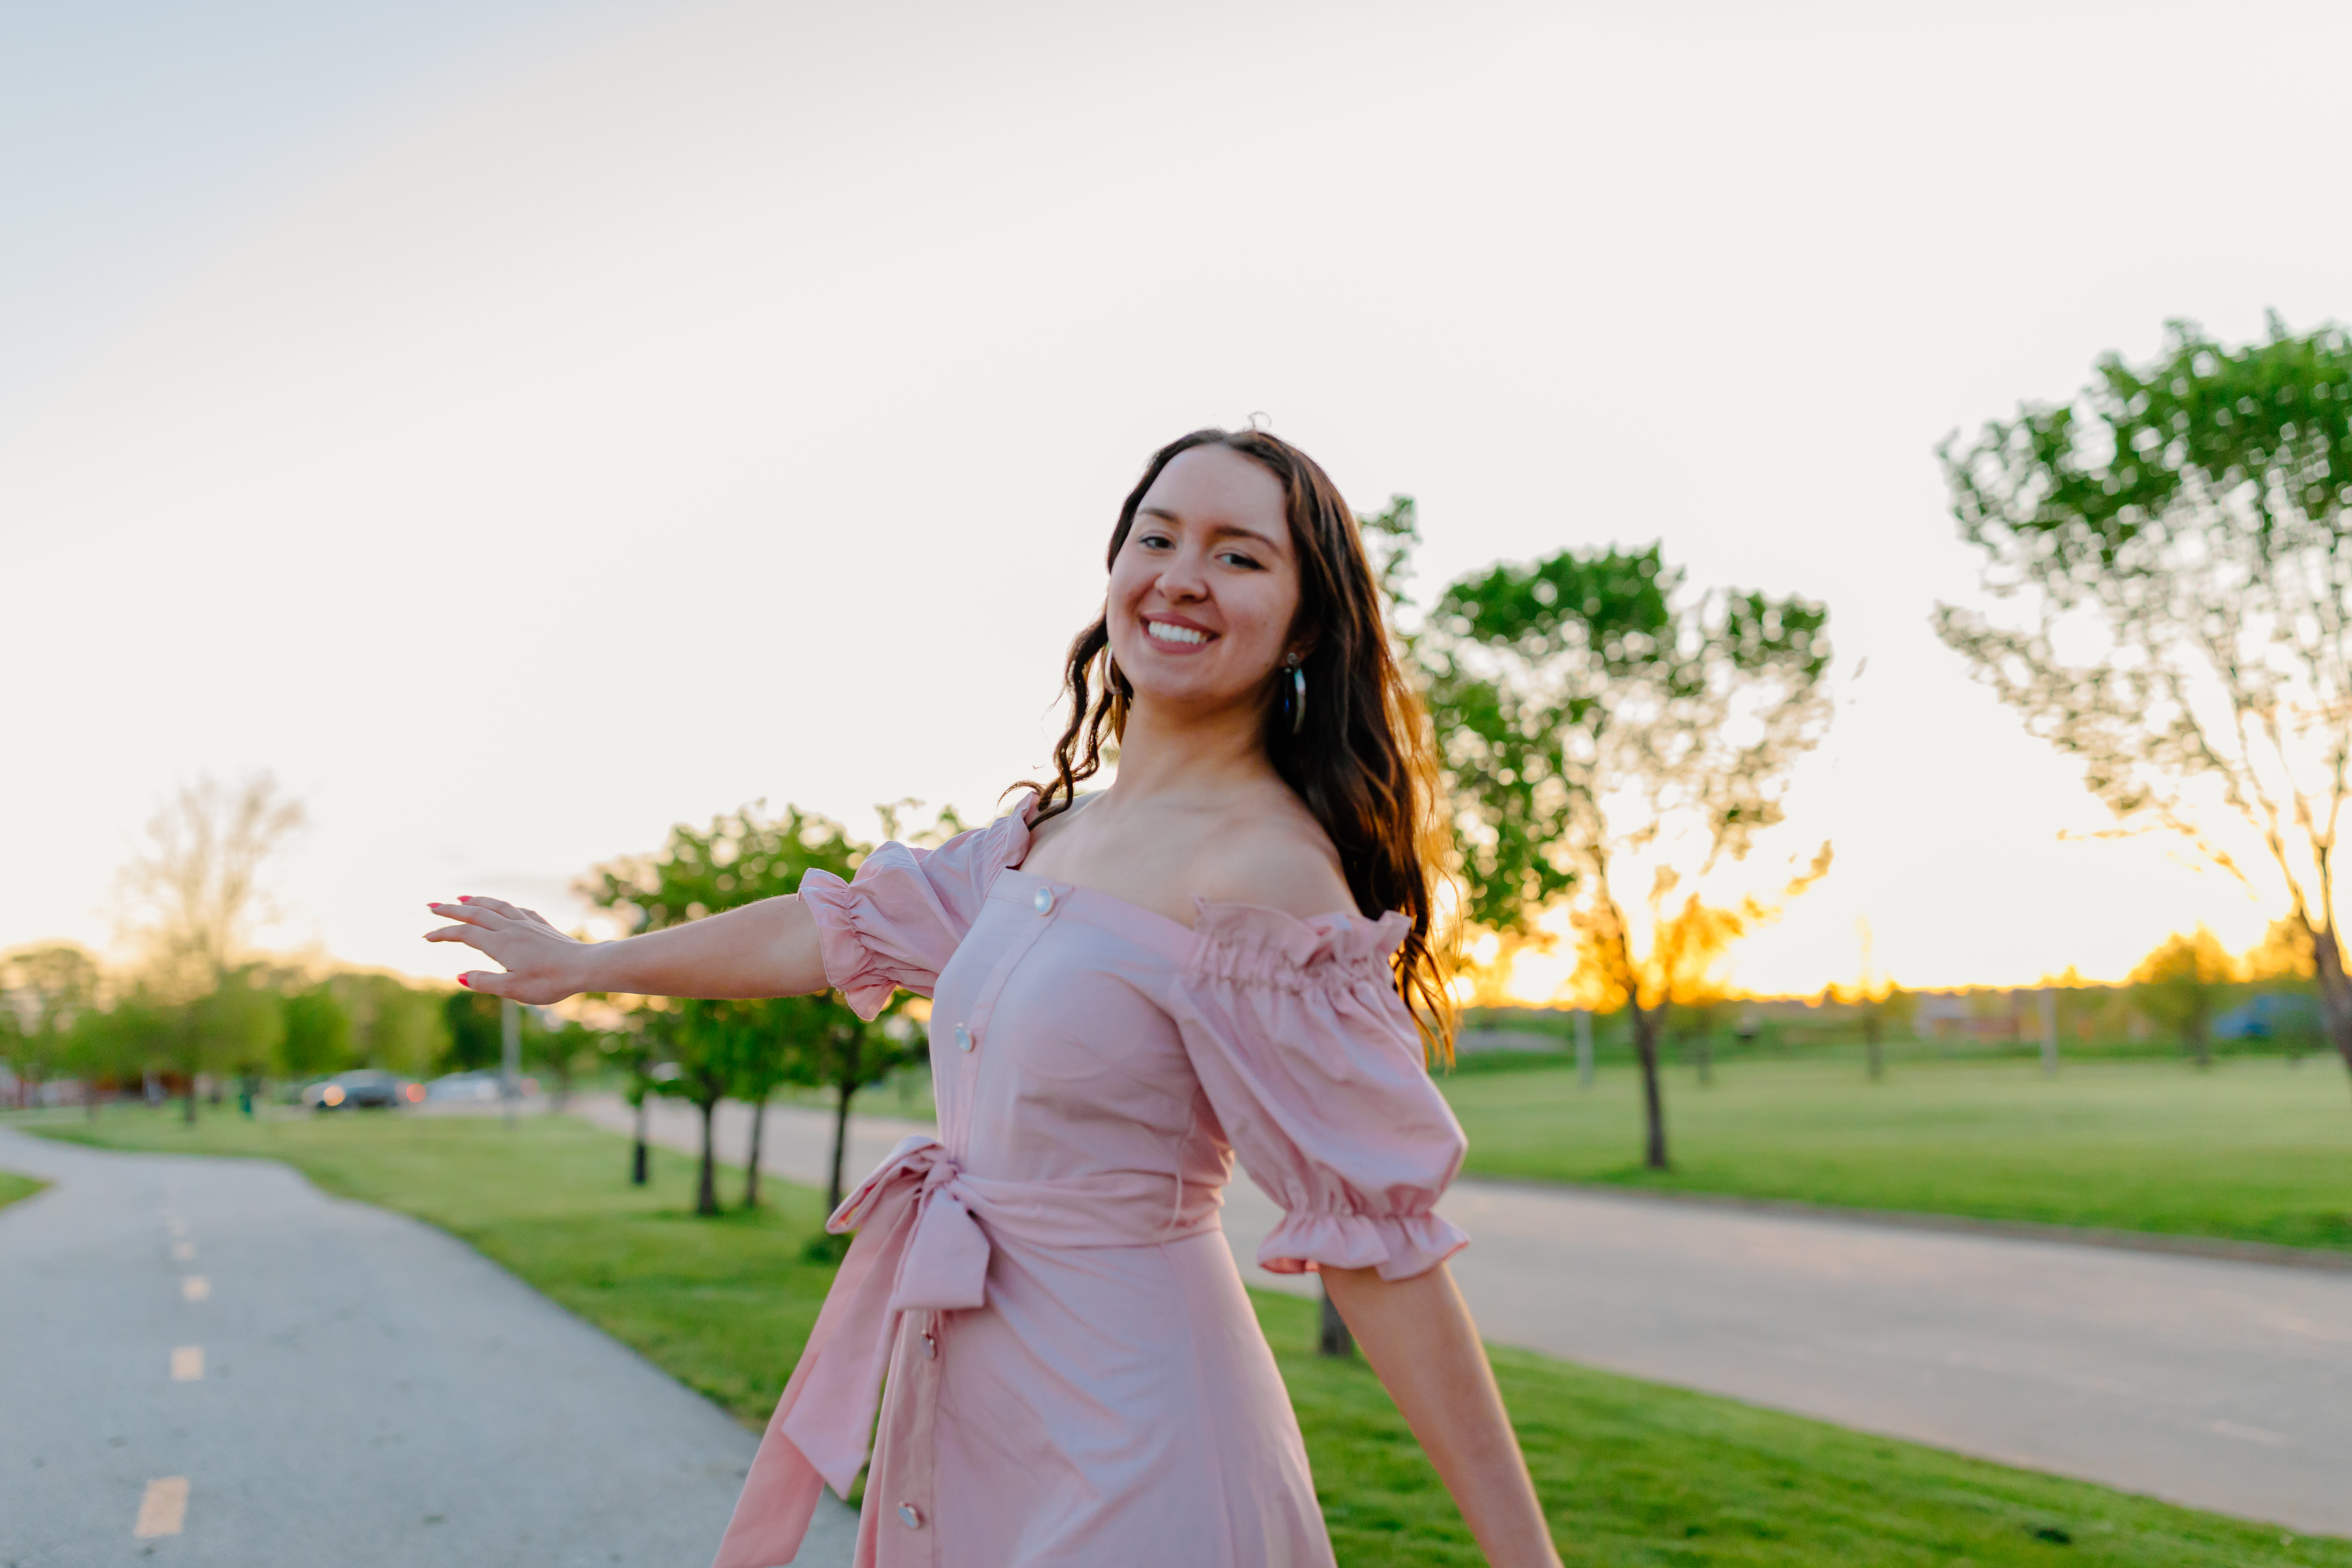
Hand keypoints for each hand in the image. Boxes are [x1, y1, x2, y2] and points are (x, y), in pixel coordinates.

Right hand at [424, 896, 594, 1003]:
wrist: (586, 967)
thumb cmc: (550, 982)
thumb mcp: (513, 989)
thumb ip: (485, 982)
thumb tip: (459, 976)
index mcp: (500, 944)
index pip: (464, 934)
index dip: (443, 934)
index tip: (425, 936)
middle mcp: (511, 928)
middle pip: (475, 913)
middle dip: (451, 909)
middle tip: (431, 905)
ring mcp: (528, 925)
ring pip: (496, 906)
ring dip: (476, 901)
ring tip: (462, 898)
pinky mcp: (543, 926)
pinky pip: (518, 910)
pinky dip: (504, 906)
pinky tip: (505, 908)